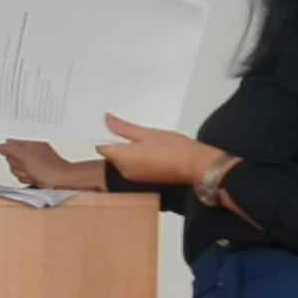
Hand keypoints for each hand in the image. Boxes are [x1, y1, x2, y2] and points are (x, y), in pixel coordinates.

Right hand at [0, 139, 78, 188]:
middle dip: (18, 165)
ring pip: (15, 170)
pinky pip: (21, 178)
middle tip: (28, 166)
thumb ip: (10, 150)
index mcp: (29, 144)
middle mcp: (30, 153)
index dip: (10, 152)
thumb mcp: (26, 155)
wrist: (61, 179)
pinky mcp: (33, 175)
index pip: (10, 145)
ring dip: (23, 174)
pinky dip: (27, 179)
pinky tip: (35, 178)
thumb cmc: (49, 167)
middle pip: (11, 160)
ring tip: (34, 173)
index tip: (17, 157)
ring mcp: (31, 165)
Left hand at [96, 114, 220, 187]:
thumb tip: (106, 119)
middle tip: (127, 125)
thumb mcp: (147, 133)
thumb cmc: (173, 148)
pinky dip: (136, 155)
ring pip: (123, 159)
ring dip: (128, 148)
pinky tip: (148, 145)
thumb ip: (124, 128)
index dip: (103, 135)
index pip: (101, 147)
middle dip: (117, 140)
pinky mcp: (144, 178)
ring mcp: (134, 176)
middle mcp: (124, 170)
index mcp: (122, 159)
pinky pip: (133, 164)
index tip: (108, 123)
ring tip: (141, 134)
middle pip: (112, 153)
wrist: (195, 166)